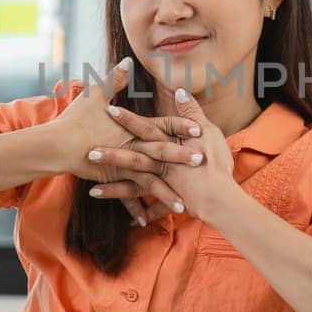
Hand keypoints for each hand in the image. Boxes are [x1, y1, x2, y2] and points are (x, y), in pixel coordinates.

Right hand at [47, 58, 198, 220]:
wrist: (55, 145)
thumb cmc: (75, 120)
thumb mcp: (94, 94)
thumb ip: (115, 79)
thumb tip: (127, 61)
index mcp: (132, 126)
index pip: (162, 124)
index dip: (181, 125)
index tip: (198, 127)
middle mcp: (131, 146)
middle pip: (163, 151)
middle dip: (184, 156)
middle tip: (204, 160)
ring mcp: (123, 164)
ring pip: (150, 178)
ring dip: (167, 190)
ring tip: (184, 204)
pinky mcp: (113, 178)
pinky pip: (129, 195)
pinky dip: (138, 207)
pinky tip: (149, 220)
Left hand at [97, 87, 237, 225]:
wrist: (221, 196)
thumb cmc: (217, 162)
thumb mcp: (209, 131)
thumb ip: (192, 111)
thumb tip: (180, 90)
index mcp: (171, 144)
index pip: (146, 128)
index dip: (128, 119)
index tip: (109, 111)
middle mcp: (163, 164)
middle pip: (133, 157)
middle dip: (111, 155)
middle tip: (90, 153)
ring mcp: (164, 183)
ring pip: (134, 185)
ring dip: (113, 189)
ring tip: (92, 192)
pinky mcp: (169, 199)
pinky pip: (152, 209)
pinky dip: (141, 214)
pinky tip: (128, 221)